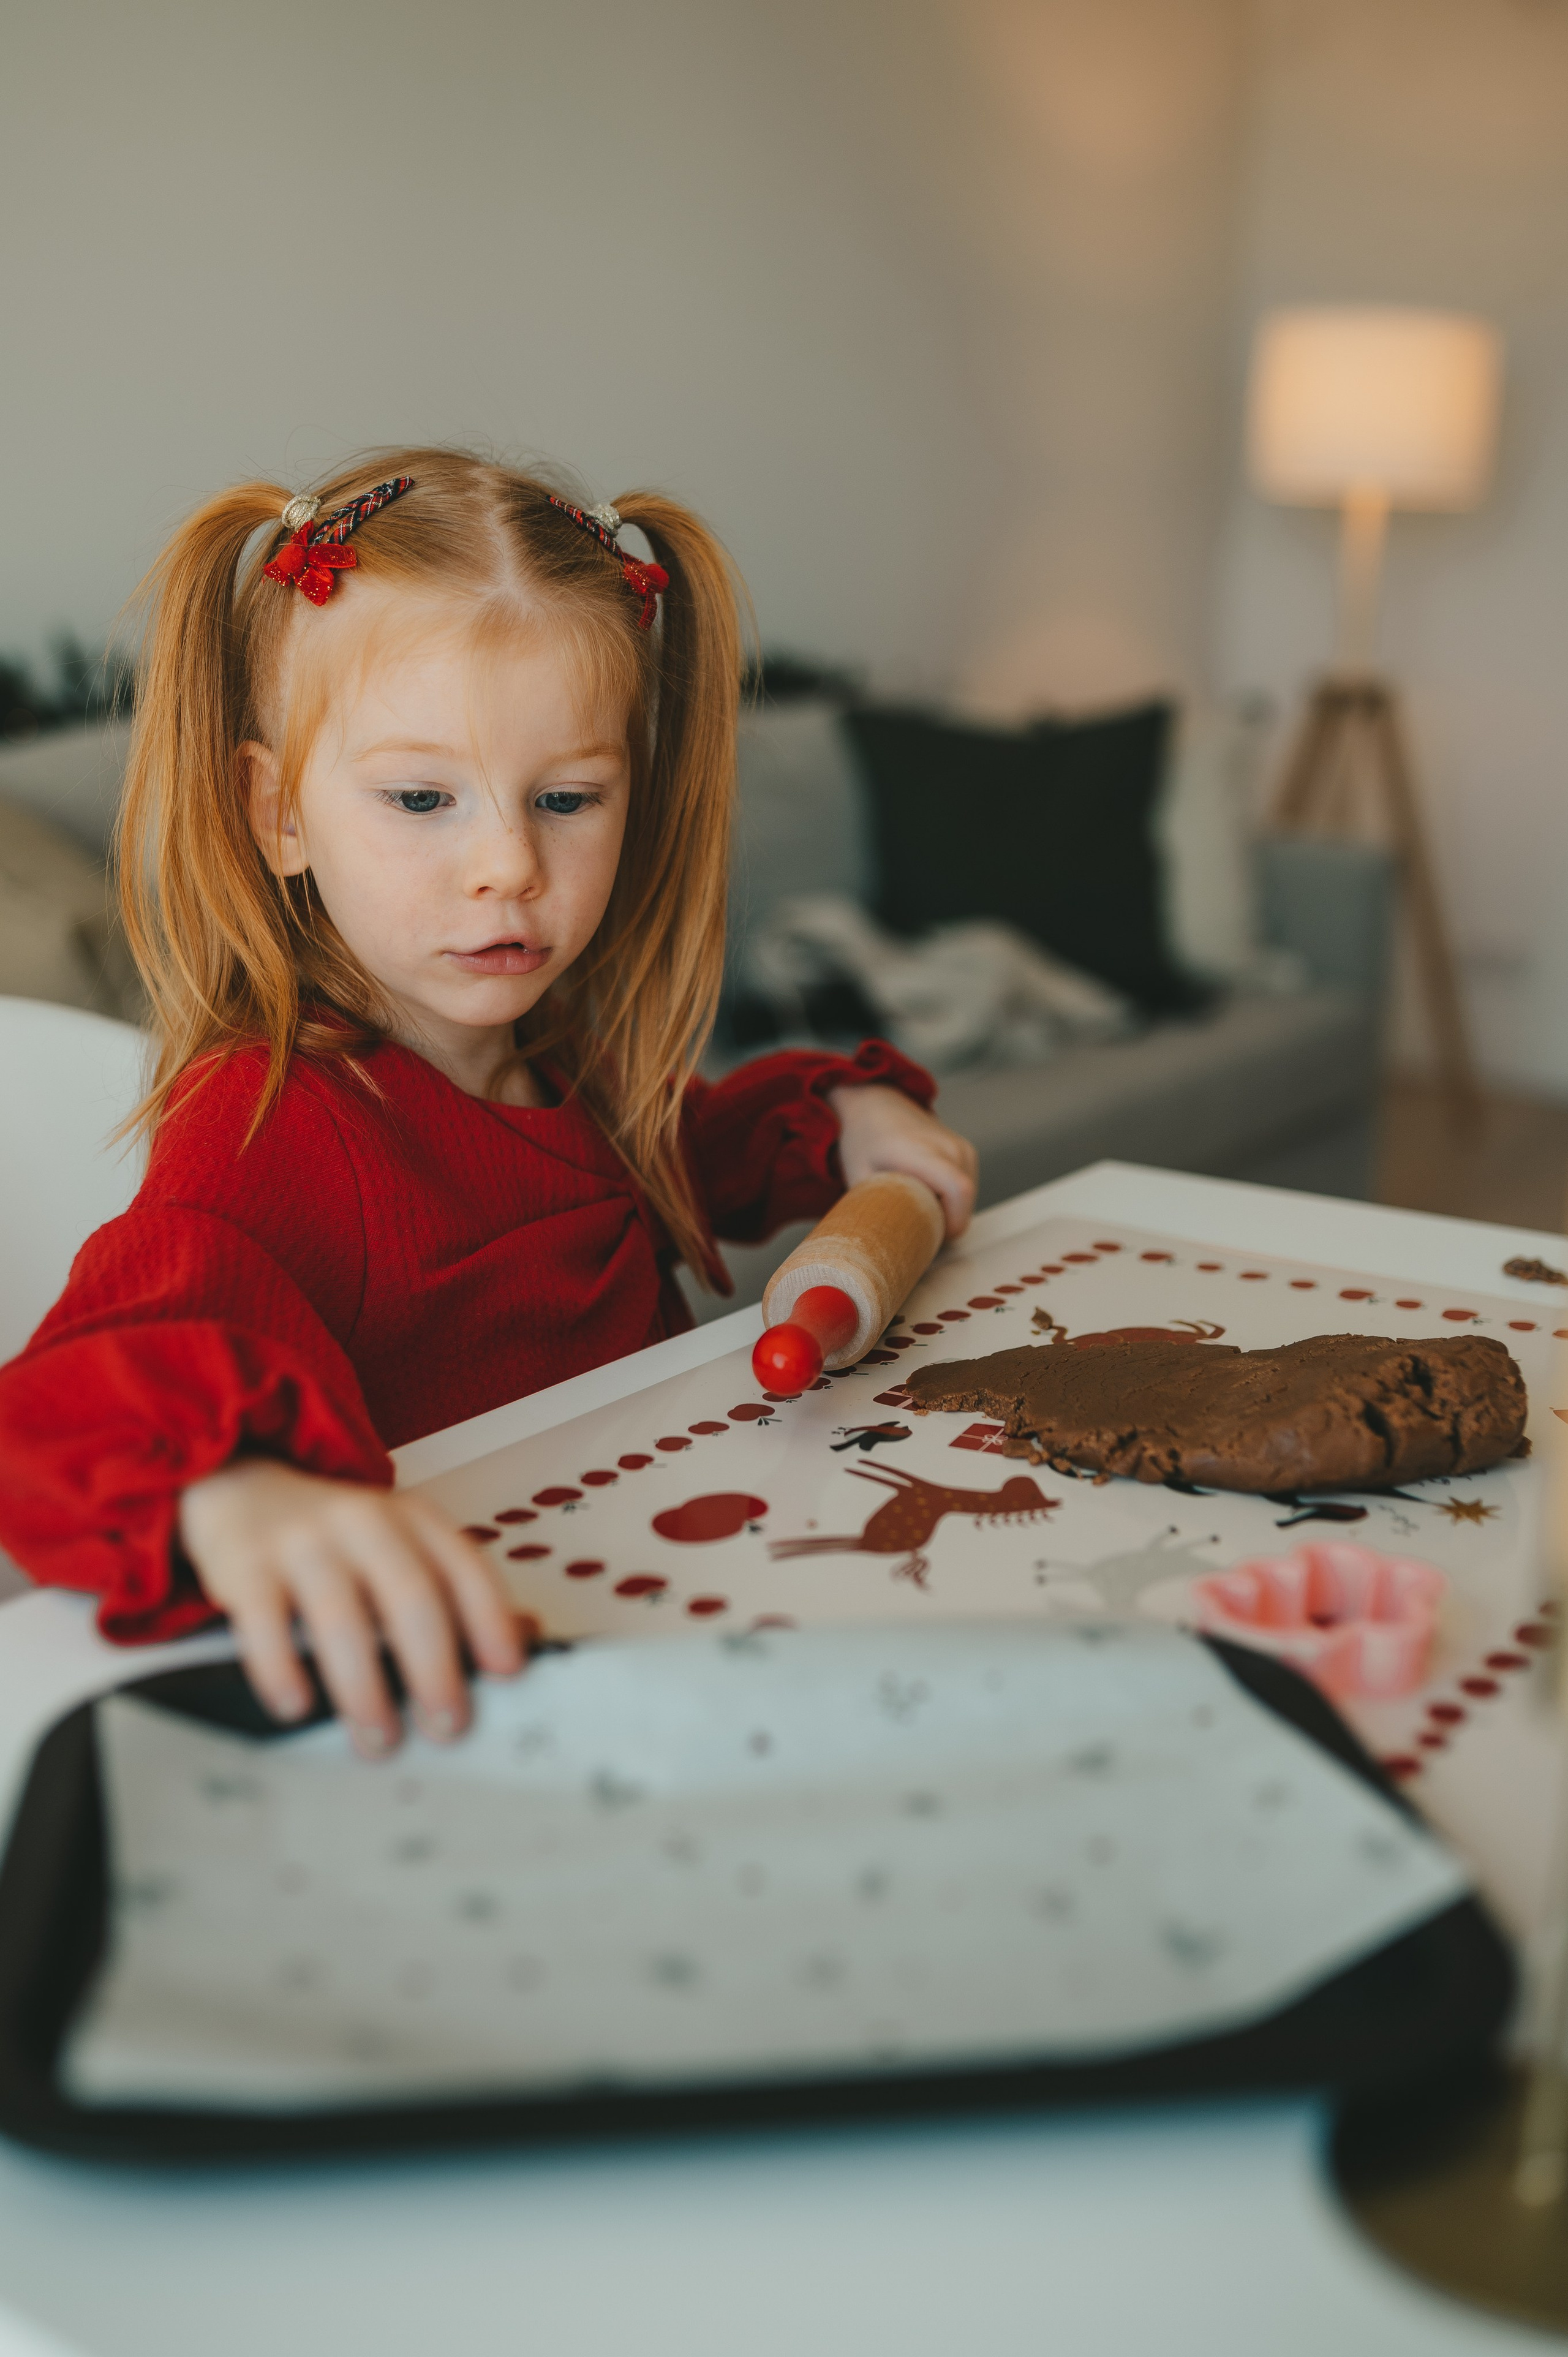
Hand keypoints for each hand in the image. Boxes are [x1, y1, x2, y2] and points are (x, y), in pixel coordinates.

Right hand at [178, 1460, 527, 1754]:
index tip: (508, 1673)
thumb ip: (452, 1589)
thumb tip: (524, 1638)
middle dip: (434, 1669)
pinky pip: (265, 1625)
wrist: (244, 1486)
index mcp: (413, 1519)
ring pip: (342, 1619)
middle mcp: (364, 1523)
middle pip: (410, 1596)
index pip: (464, 1567)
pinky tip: (296, 1706)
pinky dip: (281, 1671)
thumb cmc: (337, 1538)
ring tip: (380, 1738)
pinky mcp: (246, 1567)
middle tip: (447, 1727)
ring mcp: (303, 1543)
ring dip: (365, 1689)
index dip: (491, 1620)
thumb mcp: (401, 1544)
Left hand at [827, 1083, 977, 1239]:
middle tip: (912, 1226)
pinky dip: (951, 1199)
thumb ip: (872, 1212)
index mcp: (921, 1152)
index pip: (958, 1190)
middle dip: (944, 1224)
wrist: (874, 1102)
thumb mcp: (857, 1178)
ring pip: (968, 1199)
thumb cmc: (863, 1140)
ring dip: (947, 1211)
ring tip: (915, 1203)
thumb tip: (876, 1250)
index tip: (929, 1236)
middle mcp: (950, 1147)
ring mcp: (962, 1147)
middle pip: (964, 1203)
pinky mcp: (967, 1151)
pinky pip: (967, 1188)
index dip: (951, 1223)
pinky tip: (925, 1191)